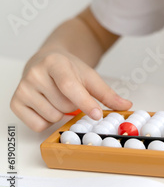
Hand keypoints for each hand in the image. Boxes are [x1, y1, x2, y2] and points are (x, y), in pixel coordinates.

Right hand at [10, 50, 131, 131]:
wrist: (47, 61)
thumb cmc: (69, 70)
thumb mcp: (90, 77)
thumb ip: (107, 93)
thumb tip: (126, 106)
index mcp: (55, 63)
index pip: (69, 86)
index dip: (84, 102)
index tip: (97, 115)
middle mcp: (35, 73)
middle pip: (63, 106)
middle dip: (74, 107)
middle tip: (72, 96)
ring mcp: (23, 88)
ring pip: (52, 117)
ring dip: (61, 114)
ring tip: (59, 99)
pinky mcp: (15, 102)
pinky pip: (37, 125)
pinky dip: (47, 121)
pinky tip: (48, 107)